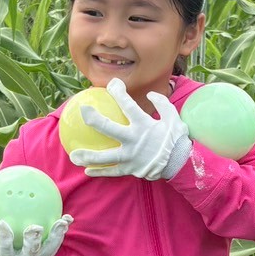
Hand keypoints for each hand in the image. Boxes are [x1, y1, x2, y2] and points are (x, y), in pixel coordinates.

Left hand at [69, 78, 191, 179]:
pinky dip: (100, 171)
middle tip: (82, 111)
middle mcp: (134, 140)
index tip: (112, 83)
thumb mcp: (173, 117)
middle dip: (94, 119)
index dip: (119, 92)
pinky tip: (87, 171)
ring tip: (73, 156)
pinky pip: (113, 171)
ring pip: (105, 156)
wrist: (181, 164)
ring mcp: (131, 156)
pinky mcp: (131, 169)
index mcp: (144, 124)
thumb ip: (162, 103)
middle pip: (108, 128)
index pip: (128, 105)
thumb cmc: (176, 139)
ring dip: (88, 156)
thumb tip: (149, 94)